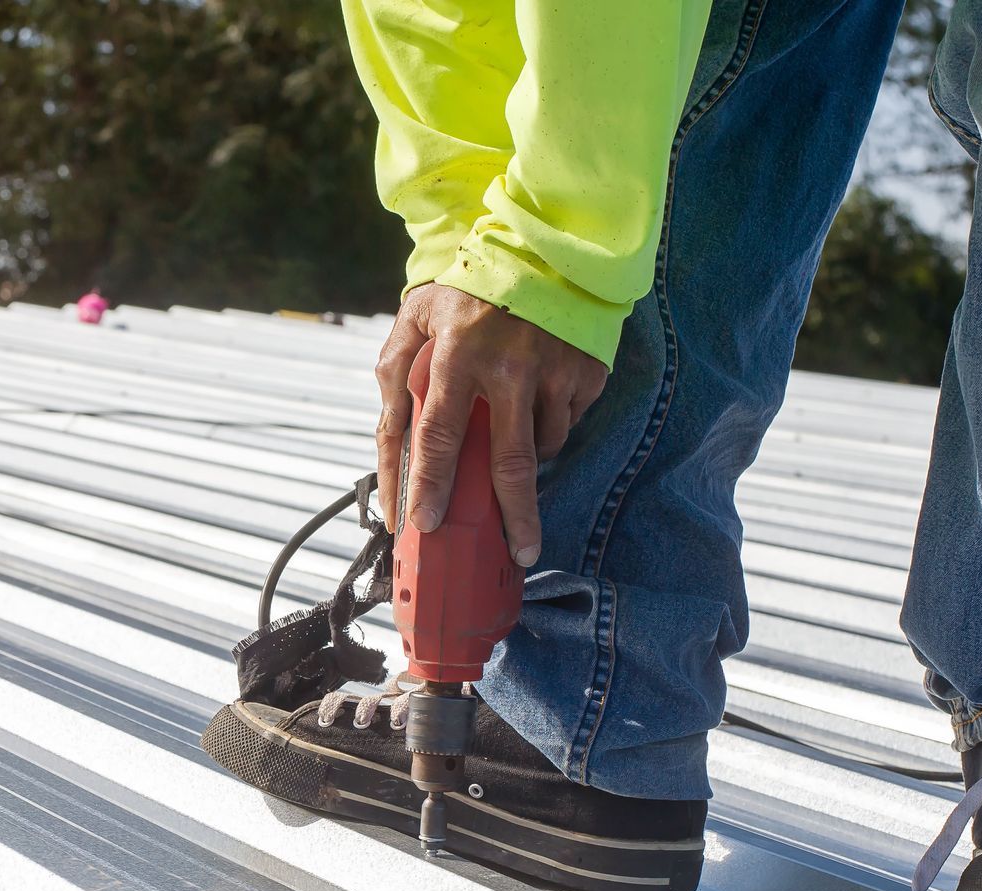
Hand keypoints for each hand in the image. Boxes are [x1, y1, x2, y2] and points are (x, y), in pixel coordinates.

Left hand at [373, 283, 606, 564]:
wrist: (540, 246)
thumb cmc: (465, 292)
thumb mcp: (414, 322)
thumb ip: (395, 381)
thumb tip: (393, 452)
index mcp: (458, 353)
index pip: (438, 434)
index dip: (430, 484)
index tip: (425, 525)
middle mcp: (511, 365)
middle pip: (512, 462)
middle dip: (516, 516)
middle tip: (520, 552)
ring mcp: (556, 369)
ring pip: (544, 446)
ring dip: (524, 457)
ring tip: (508, 424)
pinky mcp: (588, 370)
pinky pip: (568, 421)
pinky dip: (550, 425)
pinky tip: (535, 396)